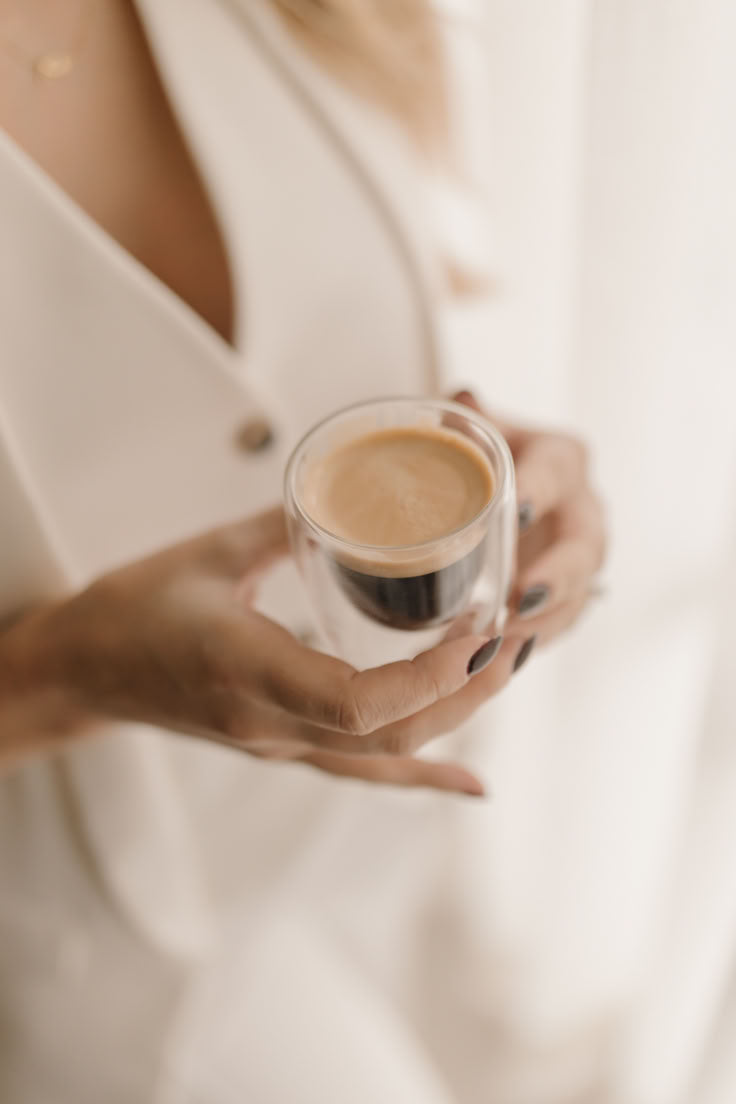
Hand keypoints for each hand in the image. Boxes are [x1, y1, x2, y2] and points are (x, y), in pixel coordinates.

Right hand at [27, 508, 525, 794]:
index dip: (431, 676)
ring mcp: (277, 744)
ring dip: (455, 715)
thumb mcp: (208, 550)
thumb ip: (287, 520)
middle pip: (390, 734)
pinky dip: (424, 772)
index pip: (357, 704)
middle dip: (467, 689)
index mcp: (244, 669)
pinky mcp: (282, 745)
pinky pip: (363, 772)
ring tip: (507, 668)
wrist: (84, 672)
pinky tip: (472, 782)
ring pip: (384, 755)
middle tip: (517, 636)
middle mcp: (268, 723)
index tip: (480, 629)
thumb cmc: (132, 608)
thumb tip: (358, 483)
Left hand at [452, 390, 606, 649]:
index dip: (541, 488)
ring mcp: (575, 555)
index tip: (517, 509)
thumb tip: (463, 402)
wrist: (480, 487)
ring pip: (578, 592)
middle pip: (584, 544)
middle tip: (521, 595)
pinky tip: (505, 656)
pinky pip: (559, 621)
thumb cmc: (473, 455)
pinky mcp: (562, 593)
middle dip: (558, 573)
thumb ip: (464, 422)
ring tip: (508, 640)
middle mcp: (578, 506)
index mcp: (559, 458)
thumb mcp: (467, 432)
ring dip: (546, 619)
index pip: (557, 469)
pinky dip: (534, 640)